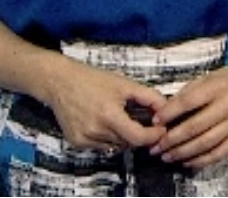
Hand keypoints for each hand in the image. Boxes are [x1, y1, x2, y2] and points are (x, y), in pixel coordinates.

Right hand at [42, 59, 167, 152]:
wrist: (60, 82)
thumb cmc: (92, 80)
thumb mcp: (125, 84)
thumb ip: (149, 98)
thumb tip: (166, 110)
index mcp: (108, 115)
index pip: (138, 138)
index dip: (153, 136)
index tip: (161, 130)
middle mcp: (95, 130)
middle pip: (128, 142)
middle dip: (140, 134)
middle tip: (144, 122)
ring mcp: (84, 139)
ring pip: (116, 146)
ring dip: (124, 137)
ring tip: (121, 118)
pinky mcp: (76, 142)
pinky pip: (102, 146)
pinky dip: (109, 138)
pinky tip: (105, 122)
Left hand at [149, 59, 227, 167]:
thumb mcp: (208, 78)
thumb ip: (187, 94)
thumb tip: (164, 113)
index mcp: (218, 87)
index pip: (189, 101)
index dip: (169, 113)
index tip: (154, 122)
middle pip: (196, 127)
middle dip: (172, 139)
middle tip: (156, 147)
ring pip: (206, 143)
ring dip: (183, 152)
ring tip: (167, 156)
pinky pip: (220, 153)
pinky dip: (202, 160)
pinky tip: (187, 161)